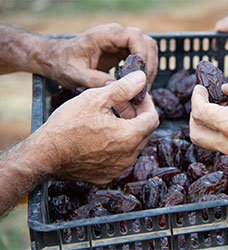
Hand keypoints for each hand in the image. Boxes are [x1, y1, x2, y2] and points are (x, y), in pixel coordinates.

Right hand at [36, 71, 158, 183]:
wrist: (44, 154)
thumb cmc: (67, 126)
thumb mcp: (96, 98)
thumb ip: (123, 88)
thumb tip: (142, 78)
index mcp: (130, 137)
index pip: (153, 117)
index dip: (147, 103)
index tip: (137, 95)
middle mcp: (129, 156)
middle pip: (144, 131)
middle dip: (136, 114)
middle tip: (121, 103)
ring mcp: (118, 168)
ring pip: (133, 145)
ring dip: (127, 129)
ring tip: (109, 117)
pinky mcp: (107, 176)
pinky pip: (121, 157)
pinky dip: (118, 144)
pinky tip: (102, 135)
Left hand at [40, 23, 157, 88]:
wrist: (55, 59)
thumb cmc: (62, 64)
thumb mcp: (75, 74)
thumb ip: (94, 80)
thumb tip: (116, 87)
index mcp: (104, 35)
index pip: (134, 36)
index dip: (142, 54)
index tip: (140, 75)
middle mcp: (115, 35)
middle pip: (146, 43)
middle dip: (149, 65)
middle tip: (144, 87)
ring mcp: (120, 42)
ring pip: (147, 50)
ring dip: (148, 69)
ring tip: (142, 89)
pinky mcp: (122, 51)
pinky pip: (140, 58)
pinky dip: (142, 72)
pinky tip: (136, 86)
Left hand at [190, 70, 227, 161]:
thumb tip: (225, 88)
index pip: (199, 112)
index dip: (196, 97)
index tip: (200, 89)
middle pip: (196, 134)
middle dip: (195, 114)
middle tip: (205, 100)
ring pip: (208, 142)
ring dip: (208, 123)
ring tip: (225, 105)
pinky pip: (223, 145)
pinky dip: (221, 131)